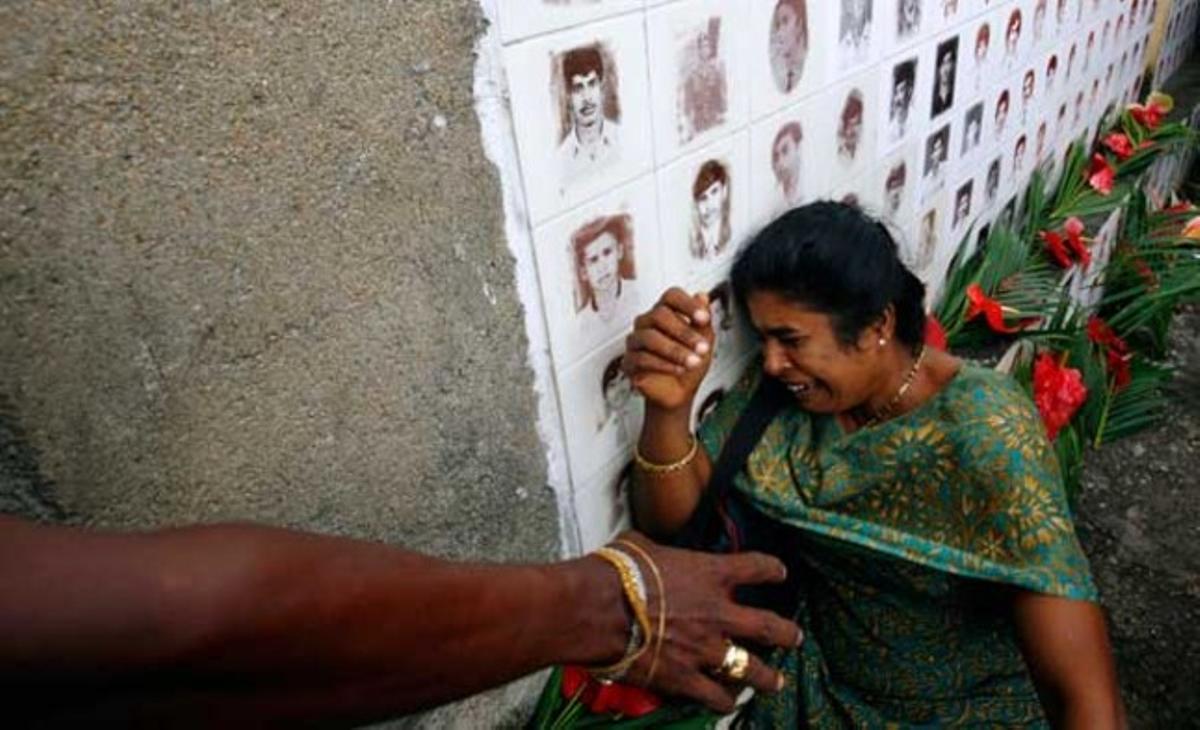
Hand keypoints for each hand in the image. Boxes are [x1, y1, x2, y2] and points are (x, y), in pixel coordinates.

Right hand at [616, 534, 802, 714]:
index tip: (779, 573)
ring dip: (766, 677)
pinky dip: (724, 701)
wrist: (596, 610)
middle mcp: (719, 613)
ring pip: (751, 669)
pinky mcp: (686, 679)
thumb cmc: (615, 572)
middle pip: (768, 627)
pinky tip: (727, 703)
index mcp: (710, 573)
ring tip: (775, 682)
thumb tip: (646, 551)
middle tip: (795, 637)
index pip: (756, 567)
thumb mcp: (641, 546)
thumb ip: (658, 552)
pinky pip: (716, 697)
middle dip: (786, 633)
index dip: (771, 569)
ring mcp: (706, 650)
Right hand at [623, 288, 714, 411]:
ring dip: (675, 350)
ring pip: (649, 337)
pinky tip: (679, 369)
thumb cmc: (689, 365)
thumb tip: (703, 297)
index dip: (687, 304)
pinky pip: (642, 358)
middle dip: (684, 332)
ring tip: (693, 362)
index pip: (671, 297)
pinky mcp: (629, 361)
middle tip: (702, 347)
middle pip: (659, 315)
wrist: (679, 393)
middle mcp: (648, 323)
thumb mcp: (705, 341)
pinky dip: (664, 364)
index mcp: (665, 313)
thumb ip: (703, 321)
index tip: (704, 318)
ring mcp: (636, 341)